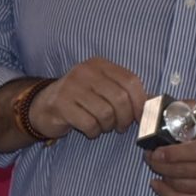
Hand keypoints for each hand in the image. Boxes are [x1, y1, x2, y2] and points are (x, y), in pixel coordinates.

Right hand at [25, 58, 147, 140]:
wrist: (43, 106)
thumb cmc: (79, 100)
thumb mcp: (102, 89)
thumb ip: (125, 92)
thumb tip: (152, 103)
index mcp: (100, 64)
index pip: (130, 81)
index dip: (140, 102)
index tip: (139, 116)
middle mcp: (86, 71)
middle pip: (120, 98)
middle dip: (124, 118)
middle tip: (120, 126)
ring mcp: (71, 87)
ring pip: (105, 113)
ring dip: (107, 126)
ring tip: (102, 126)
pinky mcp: (61, 104)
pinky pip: (89, 123)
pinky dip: (93, 131)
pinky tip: (89, 130)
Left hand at [147, 136, 195, 195]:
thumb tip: (176, 115)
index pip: (192, 153)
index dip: (170, 154)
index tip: (156, 151)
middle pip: (183, 171)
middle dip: (160, 164)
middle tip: (150, 157)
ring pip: (181, 186)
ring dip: (163, 176)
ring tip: (155, 168)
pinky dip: (167, 194)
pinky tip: (157, 186)